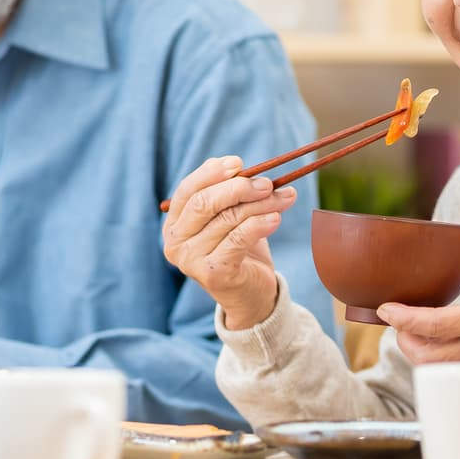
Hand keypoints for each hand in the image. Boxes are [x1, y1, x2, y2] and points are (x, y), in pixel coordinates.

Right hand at [161, 155, 296, 330]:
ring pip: (227, 219)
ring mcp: (191, 261)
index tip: (239, 163)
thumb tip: (242, 168)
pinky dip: (259, 224)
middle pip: (204, 203)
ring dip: (260, 204)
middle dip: (238, 187)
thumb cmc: (240, 251)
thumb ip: (229, 195)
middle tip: (267, 183)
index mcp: (174, 224)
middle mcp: (175, 243)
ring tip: (285, 198)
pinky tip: (276, 218)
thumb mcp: (230, 219)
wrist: (251, 295)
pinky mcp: (213, 274)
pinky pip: (238, 239)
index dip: (212, 173)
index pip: (188, 190)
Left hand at [376, 214, 459, 365]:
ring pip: (441, 371)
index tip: (385, 308)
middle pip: (427, 358)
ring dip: (421, 356)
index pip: (432, 325)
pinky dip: (442, 363)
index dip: (403, 319)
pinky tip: (441, 345)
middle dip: (404, 342)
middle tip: (396, 323)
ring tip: (414, 335)